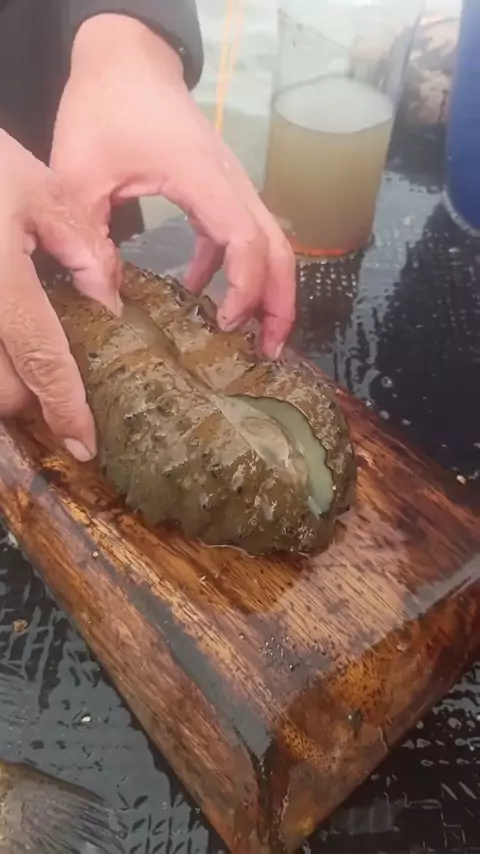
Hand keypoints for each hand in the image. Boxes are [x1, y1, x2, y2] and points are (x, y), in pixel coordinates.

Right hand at [0, 131, 119, 459]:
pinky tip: (12, 347)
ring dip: (7, 389)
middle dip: (33, 402)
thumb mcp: (41, 189)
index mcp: (1, 284)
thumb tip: (108, 304)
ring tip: (33, 372)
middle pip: (3, 392)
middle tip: (61, 393)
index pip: (41, 360)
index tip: (84, 445)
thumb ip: (82, 250)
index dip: (65, 408)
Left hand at [50, 14, 295, 358]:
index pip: (245, 239)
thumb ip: (90, 239)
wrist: (126, 61)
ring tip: (251, 337)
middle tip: (268, 351)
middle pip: (278, 248)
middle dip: (280, 302)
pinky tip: (200, 293)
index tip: (225, 324)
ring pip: (269, 243)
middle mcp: (230, 182)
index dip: (245, 287)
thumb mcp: (80, 175)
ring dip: (267, 290)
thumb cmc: (105, 109)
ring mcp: (230, 184)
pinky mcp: (219, 188)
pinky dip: (230, 268)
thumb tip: (109, 301)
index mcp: (203, 177)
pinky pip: (240, 234)